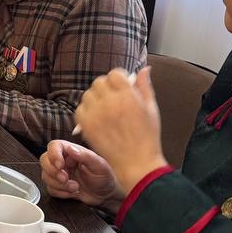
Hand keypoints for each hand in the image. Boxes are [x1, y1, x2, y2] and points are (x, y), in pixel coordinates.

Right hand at [40, 140, 120, 210]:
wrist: (106, 195)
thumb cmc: (105, 177)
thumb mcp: (100, 165)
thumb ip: (86, 156)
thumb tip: (71, 149)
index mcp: (72, 152)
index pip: (54, 146)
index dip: (53, 155)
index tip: (60, 165)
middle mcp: (63, 161)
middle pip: (44, 160)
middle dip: (53, 172)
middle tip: (66, 179)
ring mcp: (59, 174)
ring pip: (45, 176)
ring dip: (59, 185)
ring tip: (75, 187)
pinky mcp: (58, 186)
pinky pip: (50, 189)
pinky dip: (61, 193)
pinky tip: (73, 192)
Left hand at [73, 67, 168, 196]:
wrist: (136, 163)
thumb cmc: (147, 137)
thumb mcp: (152, 109)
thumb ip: (145, 87)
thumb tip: (144, 69)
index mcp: (128, 96)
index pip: (115, 74)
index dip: (118, 78)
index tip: (121, 85)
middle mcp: (110, 102)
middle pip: (99, 82)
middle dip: (106, 87)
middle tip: (112, 97)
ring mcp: (96, 114)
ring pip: (88, 94)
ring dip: (95, 98)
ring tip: (104, 108)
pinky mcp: (87, 126)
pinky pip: (80, 109)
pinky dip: (86, 111)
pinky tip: (96, 117)